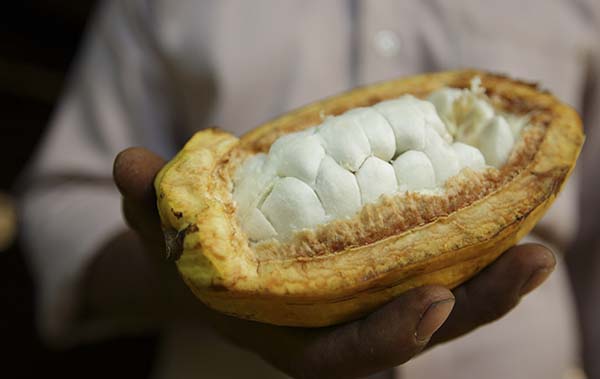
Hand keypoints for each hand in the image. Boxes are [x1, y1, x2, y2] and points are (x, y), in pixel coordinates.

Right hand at [114, 147, 555, 378]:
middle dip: (473, 307)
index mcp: (285, 335)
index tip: (430, 302)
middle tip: (533, 260)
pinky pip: (432, 268)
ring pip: (437, 305)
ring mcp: (362, 302)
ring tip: (538, 244)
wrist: (213, 262)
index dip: (384, 339)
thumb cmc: (189, 257)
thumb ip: (149, 203)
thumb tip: (132, 165)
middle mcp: (333, 328)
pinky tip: (504, 215)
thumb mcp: (162, 233)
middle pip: (413, 335)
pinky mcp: (379, 271)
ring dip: (491, 281)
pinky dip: (471, 251)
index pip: (340, 358)